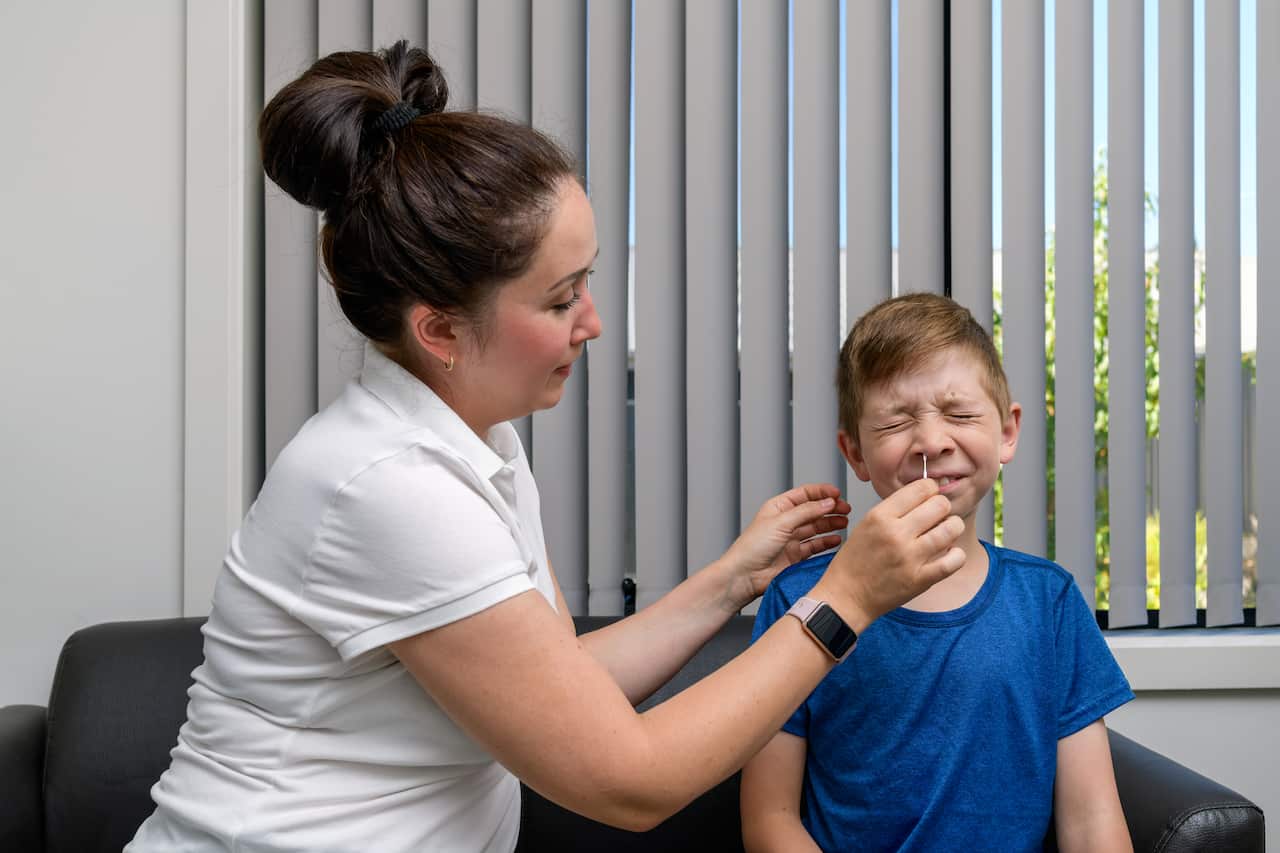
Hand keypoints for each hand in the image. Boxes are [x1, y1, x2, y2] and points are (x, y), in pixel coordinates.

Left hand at [719, 483, 851, 609]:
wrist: (744, 576)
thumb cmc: (752, 548)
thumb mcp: (781, 523)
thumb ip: (806, 512)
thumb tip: (828, 502)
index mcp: (778, 508)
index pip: (804, 494)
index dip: (821, 492)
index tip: (837, 493)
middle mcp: (785, 522)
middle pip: (813, 511)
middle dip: (830, 509)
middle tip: (846, 510)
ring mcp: (790, 540)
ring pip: (816, 529)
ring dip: (830, 525)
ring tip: (844, 523)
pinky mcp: (795, 557)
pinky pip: (815, 547)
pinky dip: (826, 543)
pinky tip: (836, 540)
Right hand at [813, 478, 963, 625]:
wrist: (846, 596)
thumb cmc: (855, 561)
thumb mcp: (866, 524)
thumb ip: (894, 509)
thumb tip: (925, 496)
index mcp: (880, 516)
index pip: (921, 488)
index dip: (931, 489)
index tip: (930, 495)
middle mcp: (896, 534)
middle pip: (940, 504)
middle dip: (942, 507)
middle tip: (938, 515)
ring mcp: (909, 557)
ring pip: (951, 528)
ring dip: (953, 527)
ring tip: (945, 532)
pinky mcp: (920, 579)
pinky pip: (954, 561)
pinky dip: (957, 555)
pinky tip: (950, 553)